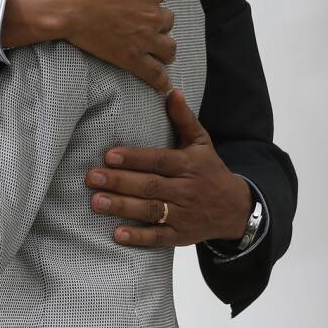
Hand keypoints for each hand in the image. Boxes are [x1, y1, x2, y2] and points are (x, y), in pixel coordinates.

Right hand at [36, 0, 176, 91]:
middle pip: (167, 20)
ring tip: (158, 51)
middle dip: (157, 21)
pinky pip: (153, 73)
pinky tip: (164, 86)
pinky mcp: (132, 58)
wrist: (65, 3)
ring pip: (168, 48)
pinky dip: (160, 81)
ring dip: (164, 48)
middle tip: (142, 23)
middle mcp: (153, 15)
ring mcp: (144, 39)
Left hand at [85, 88, 252, 246]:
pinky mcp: (181, 236)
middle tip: (91, 177)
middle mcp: (187, 190)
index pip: (159, 161)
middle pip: (151, 186)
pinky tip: (117, 234)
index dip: (135, 158)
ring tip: (96, 202)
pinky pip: (159, 237)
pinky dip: (139, 237)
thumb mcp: (201, 143)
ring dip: (123, 207)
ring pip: (151, 210)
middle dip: (120, 182)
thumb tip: (171, 90)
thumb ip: (183, 118)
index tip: (109, 155)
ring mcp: (184, 215)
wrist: (237, 209)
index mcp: (189, 165)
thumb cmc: (209, 170)